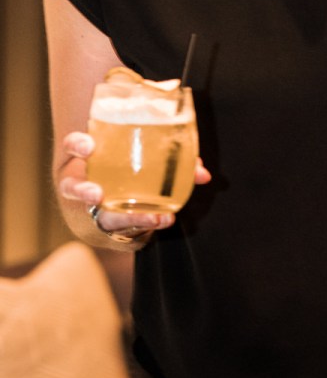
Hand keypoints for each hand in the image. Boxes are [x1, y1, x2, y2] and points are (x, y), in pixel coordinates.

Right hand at [59, 132, 211, 238]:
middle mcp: (81, 183)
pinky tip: (163, 222)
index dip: (77, 145)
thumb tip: (203, 174)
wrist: (108, 194)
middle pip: (74, 188)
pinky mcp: (105, 230)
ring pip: (100, 217)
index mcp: (85, 156)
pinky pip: (121, 232)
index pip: (72, 145)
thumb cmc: (126, 165)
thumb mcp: (141, 154)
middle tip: (97, 195)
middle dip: (84, 192)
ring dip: (128, 218)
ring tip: (157, 218)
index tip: (89, 146)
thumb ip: (171, 158)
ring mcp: (90, 210)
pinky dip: (144, 227)